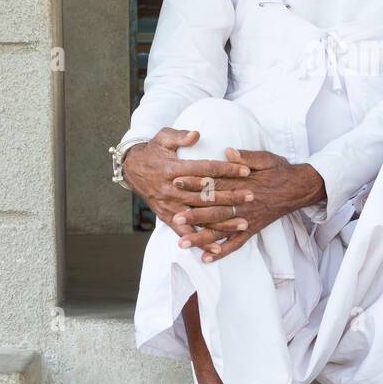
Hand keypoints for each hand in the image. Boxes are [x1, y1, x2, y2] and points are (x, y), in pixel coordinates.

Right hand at [121, 128, 256, 245]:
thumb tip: (196, 134)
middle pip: (206, 195)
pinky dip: (200, 241)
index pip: (205, 170)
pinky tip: (216, 248)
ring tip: (243, 223)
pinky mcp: (167, 217)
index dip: (226, 170)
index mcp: (174, 169)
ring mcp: (170, 206)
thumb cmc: (153, 151)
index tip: (246, 170)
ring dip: (222, 221)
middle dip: (231, 196)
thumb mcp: (163, 138)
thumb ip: (180, 136)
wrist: (131, 169)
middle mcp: (173, 190)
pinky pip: (186, 232)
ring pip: (200, 216)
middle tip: (251, 196)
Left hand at [171, 147, 325, 261]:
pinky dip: (222, 252)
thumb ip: (246, 156)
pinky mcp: (252, 229)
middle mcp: (244, 204)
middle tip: (175, 219)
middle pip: (215, 210)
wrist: (299, 188)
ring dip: (202, 237)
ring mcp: (247, 219)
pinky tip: (206, 258)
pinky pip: (236, 243)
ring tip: (182, 243)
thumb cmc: (280, 171)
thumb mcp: (266, 158)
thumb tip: (228, 152)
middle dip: (194, 215)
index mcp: (243, 184)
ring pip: (222, 230)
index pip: (215, 183)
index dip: (195, 182)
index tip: (177, 182)